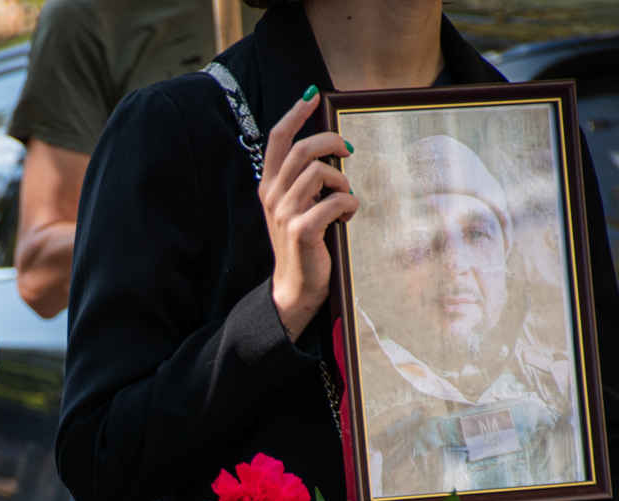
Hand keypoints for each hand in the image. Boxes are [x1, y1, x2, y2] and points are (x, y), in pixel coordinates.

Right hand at [259, 88, 357, 339]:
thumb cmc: (303, 243)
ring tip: (345, 196)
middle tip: (348, 151)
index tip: (312, 96)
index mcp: (269, 186)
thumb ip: (303, 179)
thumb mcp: (296, 206)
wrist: (294, 287)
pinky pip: (335, 201)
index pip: (278, 139)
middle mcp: (272, 196)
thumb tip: (328, 148)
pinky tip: (346, 218)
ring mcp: (285, 214)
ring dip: (342, 181)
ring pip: (320, 173)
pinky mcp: (303, 231)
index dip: (295, 113)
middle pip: (303, 149)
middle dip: (331, 142)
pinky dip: (349, 205)